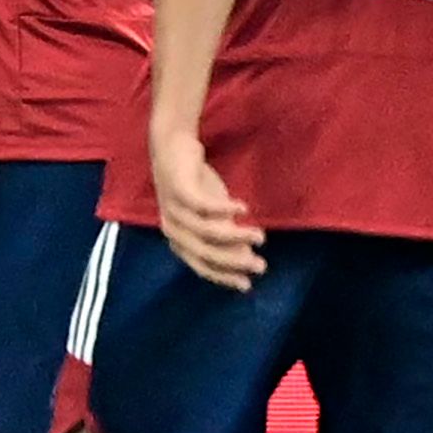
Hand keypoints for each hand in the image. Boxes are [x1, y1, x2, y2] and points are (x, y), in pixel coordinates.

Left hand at [151, 119, 265, 289]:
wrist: (174, 147)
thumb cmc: (195, 184)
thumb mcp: (213, 214)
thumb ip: (226, 235)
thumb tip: (247, 258)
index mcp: (178, 240)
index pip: (201, 266)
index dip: (224, 277)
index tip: (247, 284)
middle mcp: (172, 229)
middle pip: (204, 253)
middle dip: (234, 262)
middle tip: (260, 265)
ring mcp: (173, 209)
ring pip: (206, 231)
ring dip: (236, 236)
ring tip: (260, 236)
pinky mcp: (178, 189)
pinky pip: (202, 205)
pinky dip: (225, 208)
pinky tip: (244, 209)